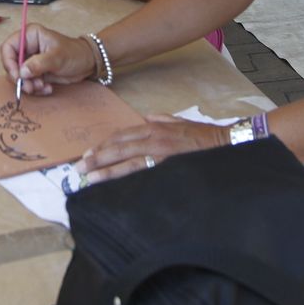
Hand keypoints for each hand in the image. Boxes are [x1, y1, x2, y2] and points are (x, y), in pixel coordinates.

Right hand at [0, 23, 96, 95]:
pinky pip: (28, 83)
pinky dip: (35, 88)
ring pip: (19, 76)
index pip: (8, 47)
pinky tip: (47, 88)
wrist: (87, 64)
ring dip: (29, 85)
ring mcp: (30, 61)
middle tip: (30, 87)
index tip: (17, 76)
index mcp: (29, 36)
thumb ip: (39, 64)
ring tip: (42, 87)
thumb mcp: (57, 57)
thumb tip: (22, 72)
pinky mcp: (35, 72)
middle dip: (20, 78)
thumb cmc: (74, 53)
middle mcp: (27, 47)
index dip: (9, 62)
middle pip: (11, 64)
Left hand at [79, 117, 229, 184]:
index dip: (103, 145)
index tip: (89, 154)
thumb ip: (160, 119)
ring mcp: (159, 153)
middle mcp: (152, 137)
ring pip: (126, 162)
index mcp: (153, 127)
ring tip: (89, 178)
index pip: (121, 136)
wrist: (223, 142)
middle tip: (80, 168)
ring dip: (106, 170)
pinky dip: (126, 179)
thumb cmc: (201, 134)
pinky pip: (142, 173)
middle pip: (118, 148)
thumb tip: (146, 118)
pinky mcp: (167, 166)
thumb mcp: (178, 120)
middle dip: (97, 158)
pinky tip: (114, 186)